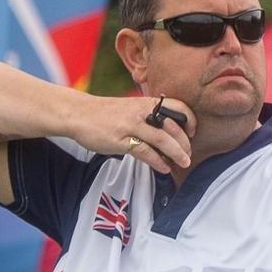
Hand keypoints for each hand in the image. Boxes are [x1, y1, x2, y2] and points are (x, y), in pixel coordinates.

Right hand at [82, 96, 196, 174]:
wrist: (79, 113)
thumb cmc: (107, 113)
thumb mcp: (132, 108)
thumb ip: (150, 116)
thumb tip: (170, 132)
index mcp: (147, 103)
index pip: (179, 107)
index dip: (190, 120)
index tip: (193, 132)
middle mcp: (142, 112)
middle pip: (174, 127)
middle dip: (185, 143)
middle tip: (189, 154)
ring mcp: (131, 125)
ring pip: (163, 139)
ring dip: (177, 154)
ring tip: (184, 163)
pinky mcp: (121, 140)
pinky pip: (145, 152)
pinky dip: (158, 162)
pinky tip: (164, 168)